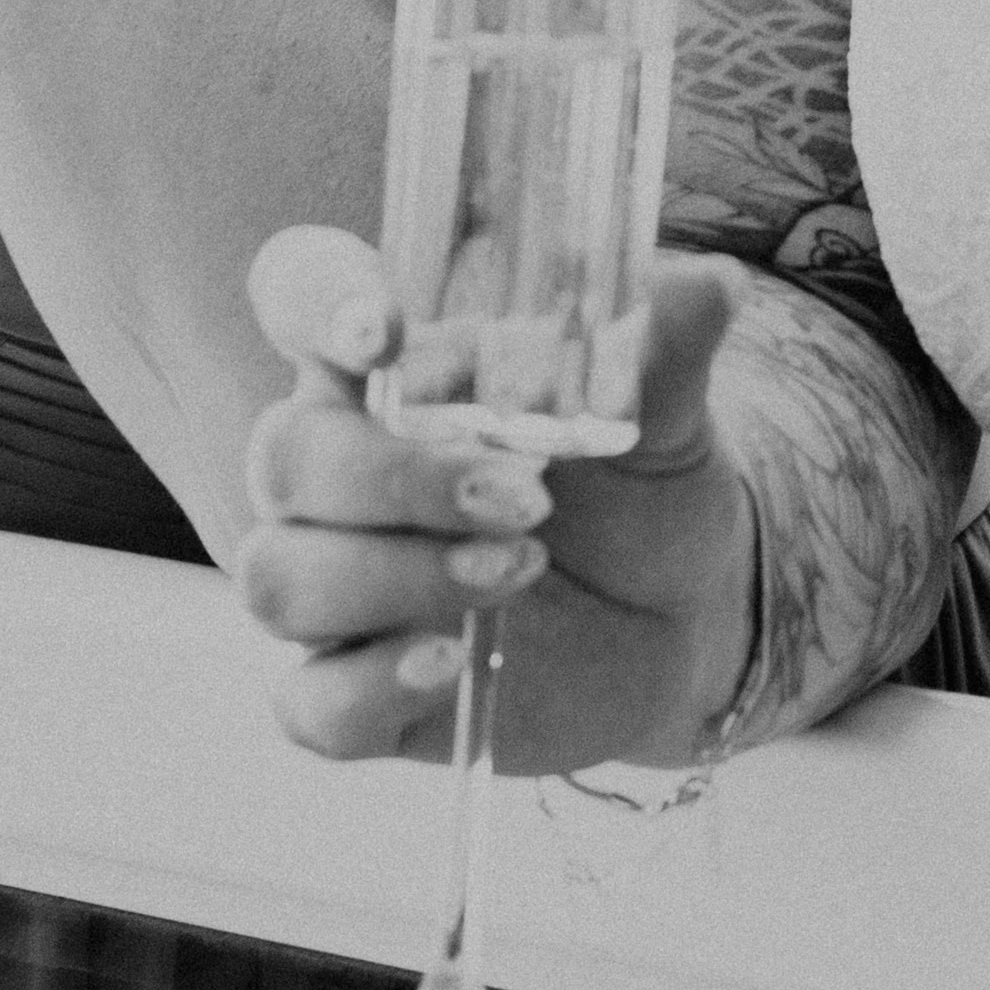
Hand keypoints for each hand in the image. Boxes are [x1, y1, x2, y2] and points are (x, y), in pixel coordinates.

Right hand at [235, 229, 758, 771]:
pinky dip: (371, 685)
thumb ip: (666, 347)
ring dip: (394, 578)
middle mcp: (339, 470)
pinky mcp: (356, 690)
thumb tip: (710, 285)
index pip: (299, 295)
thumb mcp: (665, 414)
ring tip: (522, 569)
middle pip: (285, 456)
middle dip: (394, 478)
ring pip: (279, 579)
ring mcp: (336, 586)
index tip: (387, 331)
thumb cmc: (639, 486)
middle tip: (529, 498)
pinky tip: (452, 665)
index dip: (316, 303)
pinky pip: (308, 704)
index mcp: (390, 369)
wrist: (677, 618)